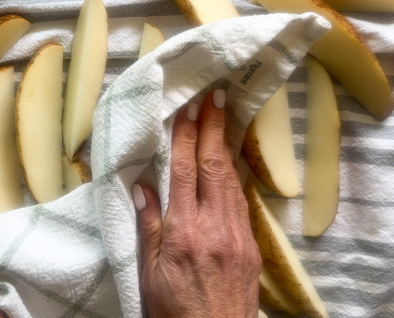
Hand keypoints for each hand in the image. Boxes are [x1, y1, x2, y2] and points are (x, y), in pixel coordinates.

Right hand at [133, 90, 260, 316]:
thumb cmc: (174, 310)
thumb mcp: (149, 273)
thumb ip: (149, 228)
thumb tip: (143, 188)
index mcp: (184, 232)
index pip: (185, 171)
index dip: (187, 136)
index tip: (190, 109)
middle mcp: (214, 227)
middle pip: (213, 166)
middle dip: (213, 128)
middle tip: (216, 97)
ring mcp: (237, 235)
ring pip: (232, 180)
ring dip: (226, 145)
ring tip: (224, 118)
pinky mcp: (251, 246)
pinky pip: (242, 201)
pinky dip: (236, 174)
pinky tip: (232, 161)